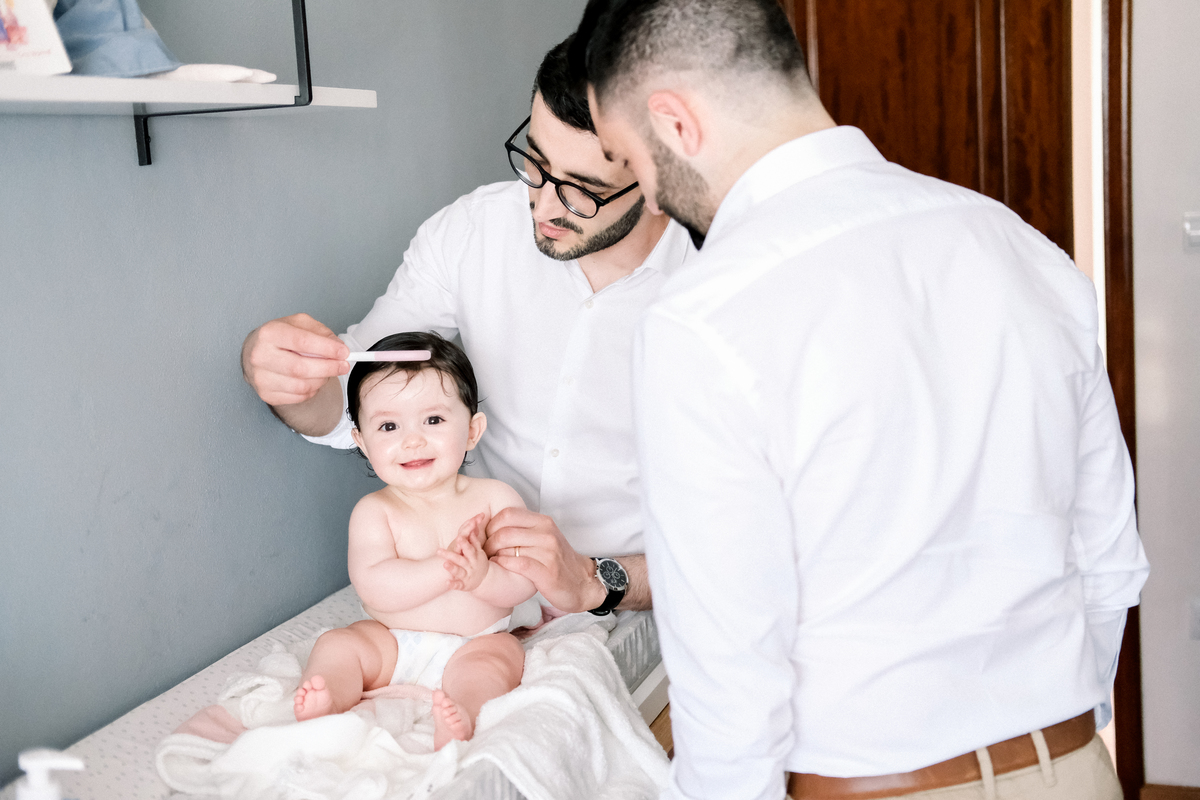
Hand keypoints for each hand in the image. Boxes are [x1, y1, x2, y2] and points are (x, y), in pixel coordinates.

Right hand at [241, 313, 349, 405]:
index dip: (327, 349)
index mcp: (269, 333)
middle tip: (344, 366)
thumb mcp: (299, 323)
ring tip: (326, 372)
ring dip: (321, 380)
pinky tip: (312, 380)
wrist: (254, 352)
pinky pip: (298, 397)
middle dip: (328, 368)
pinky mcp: (266, 394)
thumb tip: (339, 347)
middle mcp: (260, 356)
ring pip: (301, 386)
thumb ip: (320, 332)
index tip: (344, 352)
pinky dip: (312, 390)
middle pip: (300, 368)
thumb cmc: (280, 336)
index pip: (302, 342)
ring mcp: (261, 378)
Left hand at [440, 513, 489, 591]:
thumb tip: (472, 529)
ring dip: (452, 569)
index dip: (464, 544)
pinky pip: (458, 585)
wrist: (485, 580)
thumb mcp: (479, 552)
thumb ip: (474, 542)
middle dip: (452, 555)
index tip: (458, 537)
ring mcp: (467, 576)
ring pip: (459, 572)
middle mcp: (471, 566)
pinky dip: (453, 585)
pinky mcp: (464, 585)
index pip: (469, 549)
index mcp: (474, 557)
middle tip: (441, 550)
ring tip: (444, 564)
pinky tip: (446, 583)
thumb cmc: (478, 562)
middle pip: (461, 559)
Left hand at [483, 507, 605, 612]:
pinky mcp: (547, 572)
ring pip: (508, 548)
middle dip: (488, 544)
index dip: (491, 525)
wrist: (582, 583)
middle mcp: (547, 534)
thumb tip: (495, 526)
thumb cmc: (558, 561)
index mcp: (544, 522)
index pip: (508, 514)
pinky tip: (501, 568)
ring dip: (494, 557)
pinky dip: (504, 565)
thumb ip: (525, 529)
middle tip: (485, 553)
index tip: (487, 537)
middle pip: (504, 532)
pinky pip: (518, 564)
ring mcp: (548, 552)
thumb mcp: (544, 537)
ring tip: (491, 562)